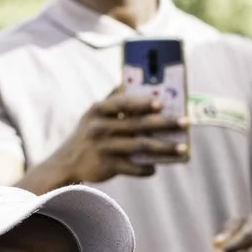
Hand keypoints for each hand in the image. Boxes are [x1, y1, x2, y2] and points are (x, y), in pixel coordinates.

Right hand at [46, 85, 184, 183]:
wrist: (67, 162)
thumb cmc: (89, 134)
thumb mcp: (93, 114)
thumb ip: (113, 99)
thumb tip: (134, 82)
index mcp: (98, 110)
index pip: (122, 103)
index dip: (141, 103)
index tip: (161, 103)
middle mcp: (99, 127)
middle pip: (138, 124)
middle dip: (164, 123)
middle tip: (185, 122)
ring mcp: (103, 147)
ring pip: (140, 146)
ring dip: (164, 148)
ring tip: (183, 149)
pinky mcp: (106, 166)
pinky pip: (132, 167)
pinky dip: (146, 168)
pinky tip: (156, 167)